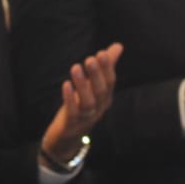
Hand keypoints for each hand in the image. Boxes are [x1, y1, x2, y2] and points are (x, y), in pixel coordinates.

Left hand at [41, 43, 122, 162]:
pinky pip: (73, 112)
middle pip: (101, 91)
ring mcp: (86, 117)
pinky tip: (66, 85)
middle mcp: (99, 108)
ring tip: (75, 67)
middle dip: (97, 75)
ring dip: (82, 85)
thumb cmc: (82, 106)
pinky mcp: (72, 124)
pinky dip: (70, 99)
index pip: (110, 82)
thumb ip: (106, 66)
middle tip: (90, 58)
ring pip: (88, 102)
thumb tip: (118, 46)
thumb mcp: (93, 86)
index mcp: (105, 98)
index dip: (106, 68)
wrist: (68, 138)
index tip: (101, 53)